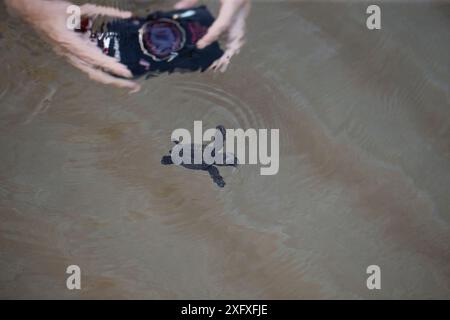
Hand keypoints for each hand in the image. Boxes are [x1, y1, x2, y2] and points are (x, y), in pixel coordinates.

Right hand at [5, 0, 139, 92]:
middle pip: (96, 74)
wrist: (28, 12)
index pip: (96, 59)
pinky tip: (113, 72)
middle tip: (134, 86)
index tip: (127, 73)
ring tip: (127, 84)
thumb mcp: (76, 9)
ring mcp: (69, 57)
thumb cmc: (50, 9)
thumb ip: (101, 11)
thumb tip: (127, 16)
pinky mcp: (70, 56)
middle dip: (115, 82)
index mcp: (70, 44)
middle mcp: (70, 55)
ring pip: (92, 73)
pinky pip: (88, 67)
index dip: (112, 67)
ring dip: (110, 79)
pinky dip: (101, 71)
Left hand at [175, 0, 250, 71]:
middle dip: (228, 50)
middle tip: (217, 64)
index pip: (222, 25)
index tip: (200, 45)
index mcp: (233, 3)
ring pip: (242, 33)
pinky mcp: (245, 8)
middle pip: (237, 35)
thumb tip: (178, 9)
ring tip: (222, 59)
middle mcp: (242, 8)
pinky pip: (240, 27)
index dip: (210, 37)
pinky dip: (233, 37)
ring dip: (232, 46)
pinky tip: (224, 43)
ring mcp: (245, 9)